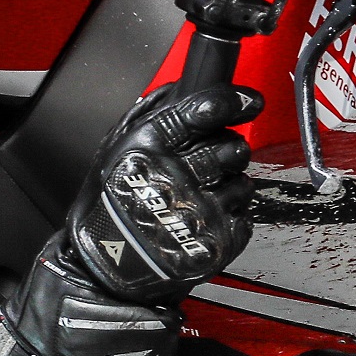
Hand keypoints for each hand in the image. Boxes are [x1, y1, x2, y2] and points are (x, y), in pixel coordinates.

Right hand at [67, 81, 263, 303]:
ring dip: (231, 185)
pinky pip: (244, 216)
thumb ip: (147, 115)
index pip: (203, 111)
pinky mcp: (213, 244)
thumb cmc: (108, 207)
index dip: (233, 101)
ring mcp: (197, 214)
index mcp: (147, 149)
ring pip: (243, 182)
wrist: (105, 267)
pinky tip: (205, 220)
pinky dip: (231, 216)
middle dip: (230, 149)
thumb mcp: (113, 150)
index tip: (250, 101)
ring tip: (202, 196)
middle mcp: (174, 178)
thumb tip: (180, 88)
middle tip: (214, 160)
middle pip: (232, 147)